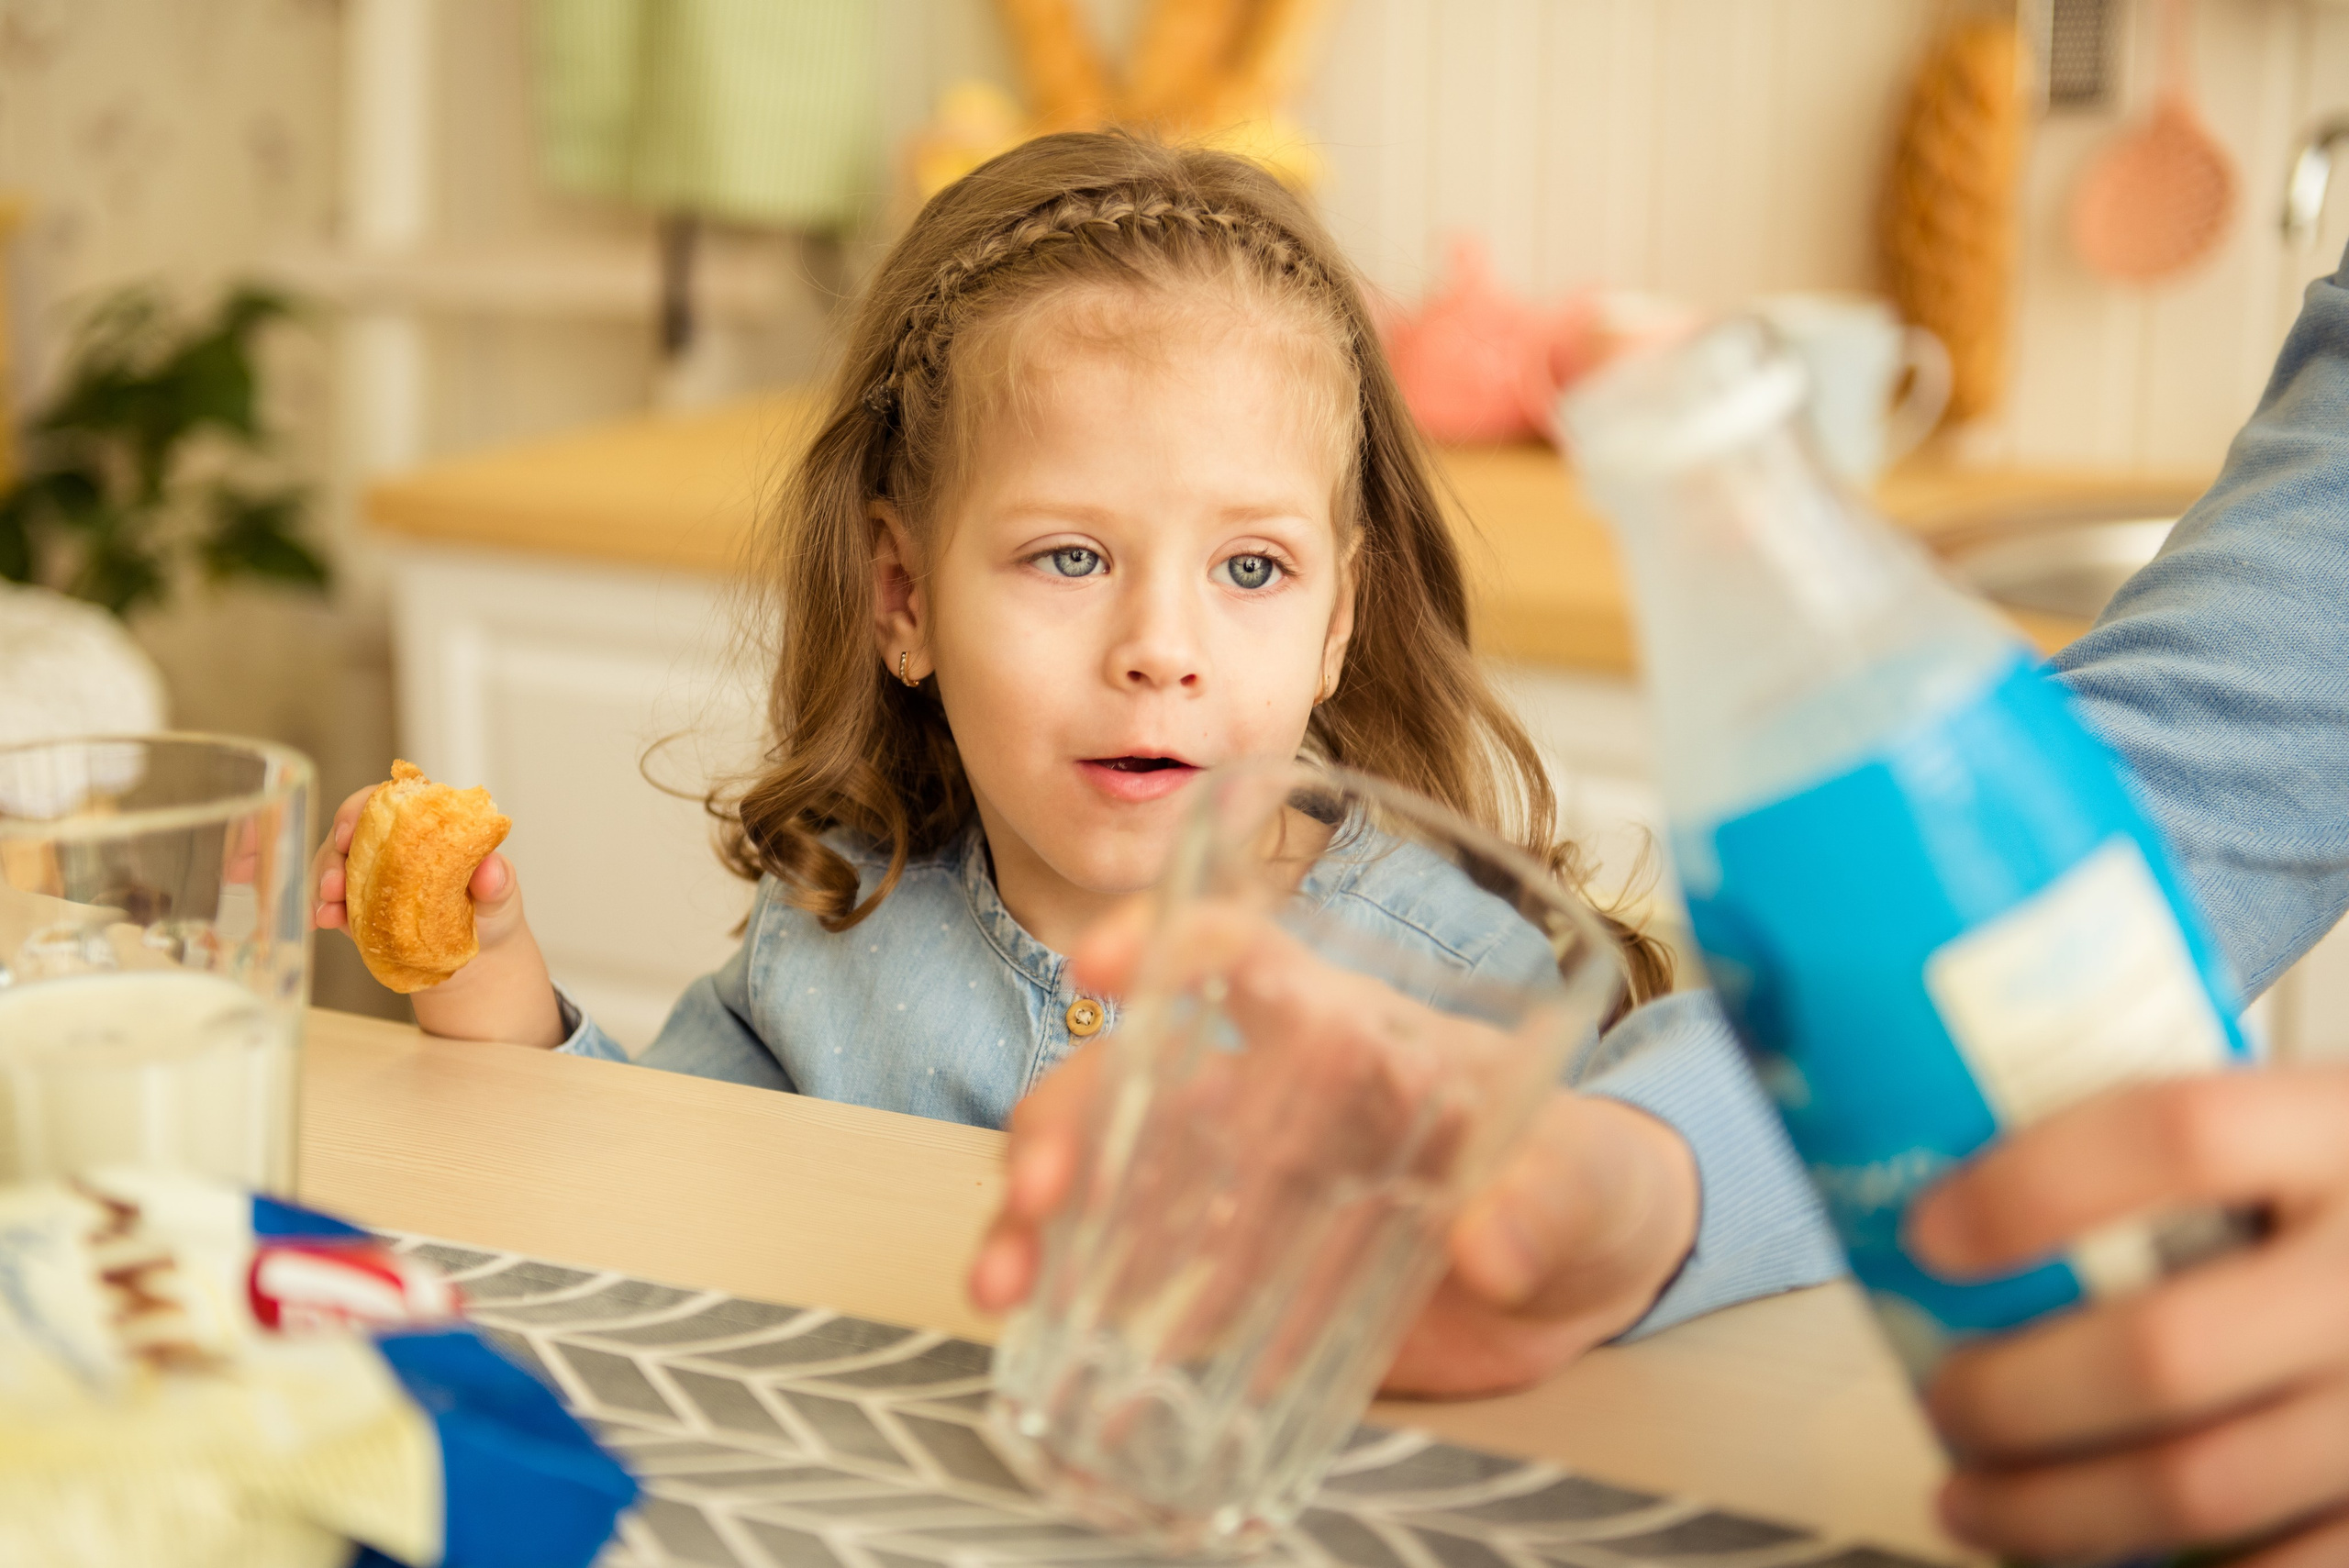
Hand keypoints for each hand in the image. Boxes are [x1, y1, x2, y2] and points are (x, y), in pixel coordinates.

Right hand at [310, 782, 565, 1047]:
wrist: (480, 956)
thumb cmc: (491, 911)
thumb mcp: (501, 894)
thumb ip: (498, 881)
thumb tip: (491, 870)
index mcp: (423, 824)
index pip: (386, 801)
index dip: (361, 809)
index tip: (349, 832)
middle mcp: (390, 843)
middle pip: (349, 833)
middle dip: (333, 855)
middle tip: (334, 884)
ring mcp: (370, 874)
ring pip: (333, 865)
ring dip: (322, 884)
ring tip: (327, 911)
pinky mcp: (358, 905)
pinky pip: (332, 901)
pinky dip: (322, 909)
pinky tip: (320, 921)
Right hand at [966, 906, 1700, 1397]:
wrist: (1593, 1274)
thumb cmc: (1592, 1178)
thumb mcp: (1592, 1181)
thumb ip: (1552, 1200)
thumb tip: (1498, 1241)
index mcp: (1352, 1031)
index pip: (1242, 956)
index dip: (1165, 942)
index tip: (1101, 965)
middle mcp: (1278, 1096)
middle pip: (1139, 1073)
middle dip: (1068, 1119)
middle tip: (1039, 1193)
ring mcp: (1251, 1188)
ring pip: (1114, 1176)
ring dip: (1046, 1221)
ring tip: (1005, 1282)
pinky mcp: (1249, 1277)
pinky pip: (1147, 1279)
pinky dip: (1089, 1305)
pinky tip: (1051, 1343)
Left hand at [1908, 1067, 2348, 1565]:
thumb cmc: (2338, 1204)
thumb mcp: (2289, 1134)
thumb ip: (2157, 1154)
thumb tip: (1946, 1200)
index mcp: (2336, 1137)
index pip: (2180, 1137)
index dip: (2034, 1189)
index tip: (1930, 1234)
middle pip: (2165, 1351)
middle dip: (2011, 1394)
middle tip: (1941, 1398)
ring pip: (2199, 1487)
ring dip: (2049, 1510)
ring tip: (1968, 1500)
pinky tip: (2093, 1552)